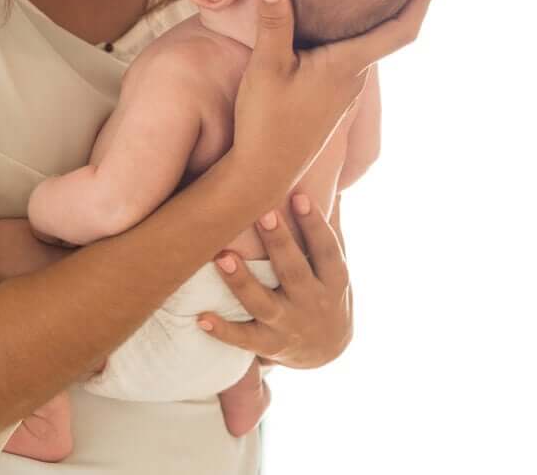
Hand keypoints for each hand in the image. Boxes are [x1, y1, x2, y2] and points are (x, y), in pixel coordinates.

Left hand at [197, 192, 352, 369]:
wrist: (329, 354)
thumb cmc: (325, 294)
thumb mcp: (335, 269)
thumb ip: (326, 231)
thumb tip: (325, 181)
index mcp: (334, 281)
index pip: (327, 250)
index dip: (314, 224)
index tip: (299, 195)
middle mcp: (313, 303)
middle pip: (293, 270)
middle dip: (278, 243)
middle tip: (261, 212)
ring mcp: (289, 326)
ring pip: (263, 303)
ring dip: (242, 282)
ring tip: (223, 257)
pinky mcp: (268, 345)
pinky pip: (243, 339)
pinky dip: (223, 330)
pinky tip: (201, 318)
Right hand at [232, 0, 437, 196]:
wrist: (263, 173)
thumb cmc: (266, 122)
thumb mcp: (266, 68)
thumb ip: (275, 23)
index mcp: (348, 66)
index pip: (401, 29)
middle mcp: (354, 78)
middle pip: (389, 35)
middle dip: (401, 1)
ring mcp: (344, 92)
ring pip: (367, 47)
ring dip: (375, 20)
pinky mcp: (330, 100)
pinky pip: (350, 59)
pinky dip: (353, 36)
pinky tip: (334, 27)